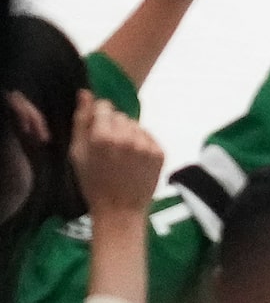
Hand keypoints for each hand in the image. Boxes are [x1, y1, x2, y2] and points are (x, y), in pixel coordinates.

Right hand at [69, 93, 165, 219]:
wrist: (119, 210)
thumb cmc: (93, 183)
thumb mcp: (78, 154)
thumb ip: (81, 121)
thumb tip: (85, 92)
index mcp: (102, 136)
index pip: (104, 107)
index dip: (98, 119)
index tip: (96, 134)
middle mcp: (126, 136)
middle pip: (120, 116)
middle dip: (113, 127)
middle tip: (108, 150)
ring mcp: (145, 144)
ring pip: (135, 125)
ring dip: (128, 135)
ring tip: (121, 157)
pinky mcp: (160, 151)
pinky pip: (148, 136)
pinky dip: (141, 144)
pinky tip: (133, 161)